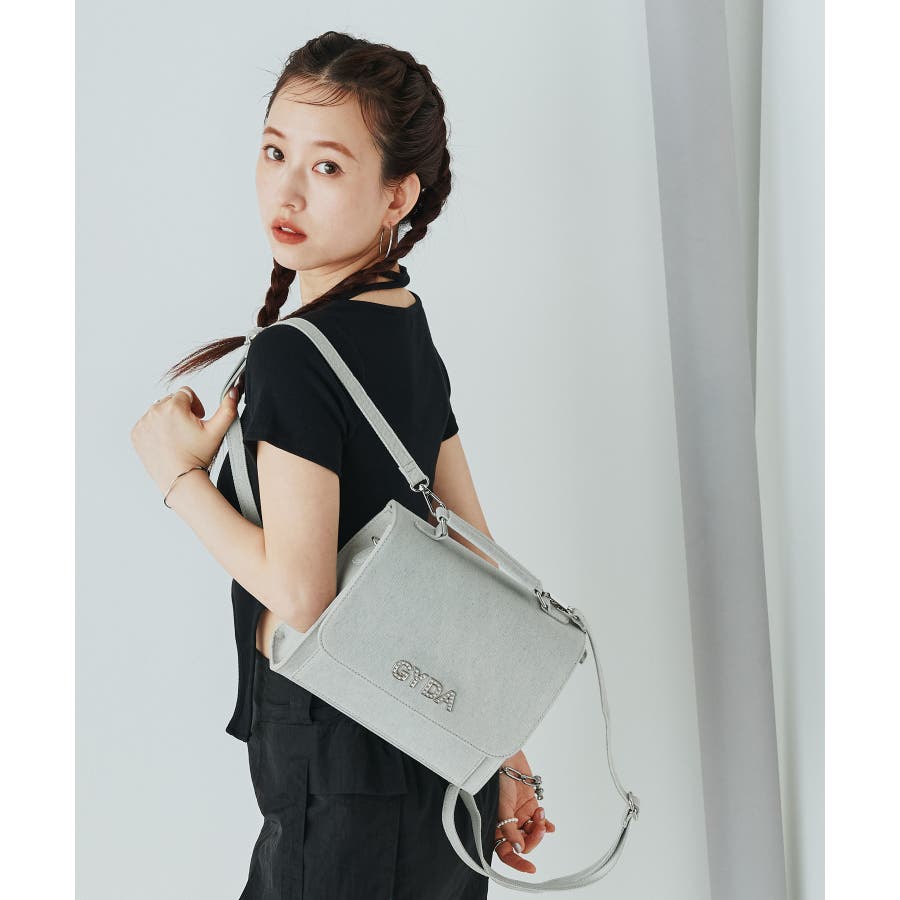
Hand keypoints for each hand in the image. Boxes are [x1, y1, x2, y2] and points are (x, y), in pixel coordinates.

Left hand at [130, 385, 238, 495]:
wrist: (180, 478)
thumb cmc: (197, 456)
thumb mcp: (217, 431)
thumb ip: (228, 408)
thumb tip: (233, 391)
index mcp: (174, 406)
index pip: (186, 393)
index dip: (195, 405)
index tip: (198, 419)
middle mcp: (155, 411)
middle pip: (171, 401)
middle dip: (181, 411)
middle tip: (188, 430)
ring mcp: (144, 423)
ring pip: (159, 411)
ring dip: (168, 419)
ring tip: (177, 437)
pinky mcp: (136, 433)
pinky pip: (147, 423)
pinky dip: (156, 429)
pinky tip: (166, 442)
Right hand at [493, 749, 555, 874]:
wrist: (506, 758)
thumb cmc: (497, 779)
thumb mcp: (502, 806)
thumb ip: (509, 828)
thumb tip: (518, 849)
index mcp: (496, 827)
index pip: (505, 852)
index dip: (517, 862)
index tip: (530, 868)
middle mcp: (508, 824)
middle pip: (523, 844)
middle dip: (534, 838)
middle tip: (539, 826)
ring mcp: (520, 815)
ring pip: (533, 833)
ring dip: (540, 827)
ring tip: (540, 813)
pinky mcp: (530, 805)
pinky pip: (540, 821)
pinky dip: (547, 824)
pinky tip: (550, 825)